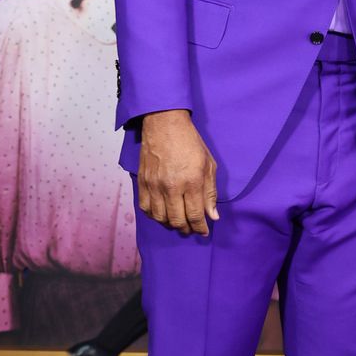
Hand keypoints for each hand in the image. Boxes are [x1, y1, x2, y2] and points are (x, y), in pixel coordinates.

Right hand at [138, 109, 218, 235]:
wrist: (164, 124)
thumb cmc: (190, 143)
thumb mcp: (208, 165)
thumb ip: (210, 192)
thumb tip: (213, 215)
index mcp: (191, 182)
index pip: (195, 215)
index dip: (200, 228)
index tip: (204, 231)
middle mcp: (171, 186)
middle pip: (177, 220)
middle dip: (186, 229)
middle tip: (191, 229)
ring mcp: (154, 185)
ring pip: (160, 217)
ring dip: (170, 224)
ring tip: (178, 222)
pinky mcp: (142, 182)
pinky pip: (145, 208)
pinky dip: (154, 216)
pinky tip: (162, 214)